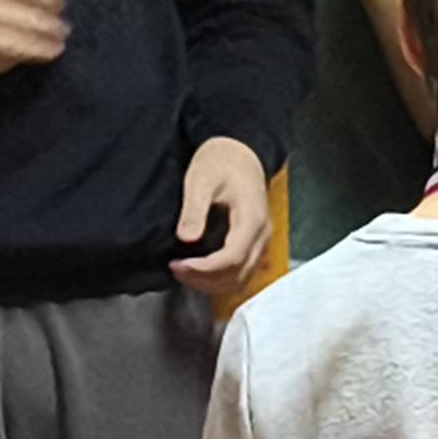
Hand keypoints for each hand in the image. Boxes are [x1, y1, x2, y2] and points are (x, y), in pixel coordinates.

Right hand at [0, 0, 69, 76]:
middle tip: (63, 33)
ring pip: (23, 46)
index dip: (54, 0)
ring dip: (44, 50)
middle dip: (54, 29)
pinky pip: (1, 64)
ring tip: (54, 50)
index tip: (61, 5)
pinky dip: (14, 62)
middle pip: (35, 20)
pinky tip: (20, 59)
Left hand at [170, 137, 274, 299]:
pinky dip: (220, 280)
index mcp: (252, 219)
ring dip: (211, 284)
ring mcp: (262, 242)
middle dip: (204, 279)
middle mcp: (262, 235)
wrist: (240, 154)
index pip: (232, 258)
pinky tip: (199, 272)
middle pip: (238, 275)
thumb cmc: (221, 163)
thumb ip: (194, 209)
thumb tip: (186, 239)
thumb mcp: (201, 180)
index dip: (203, 269)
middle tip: (175, 269)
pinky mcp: (256, 246)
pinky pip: (242, 274)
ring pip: (241, 280)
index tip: (177, 265)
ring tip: (183, 272)